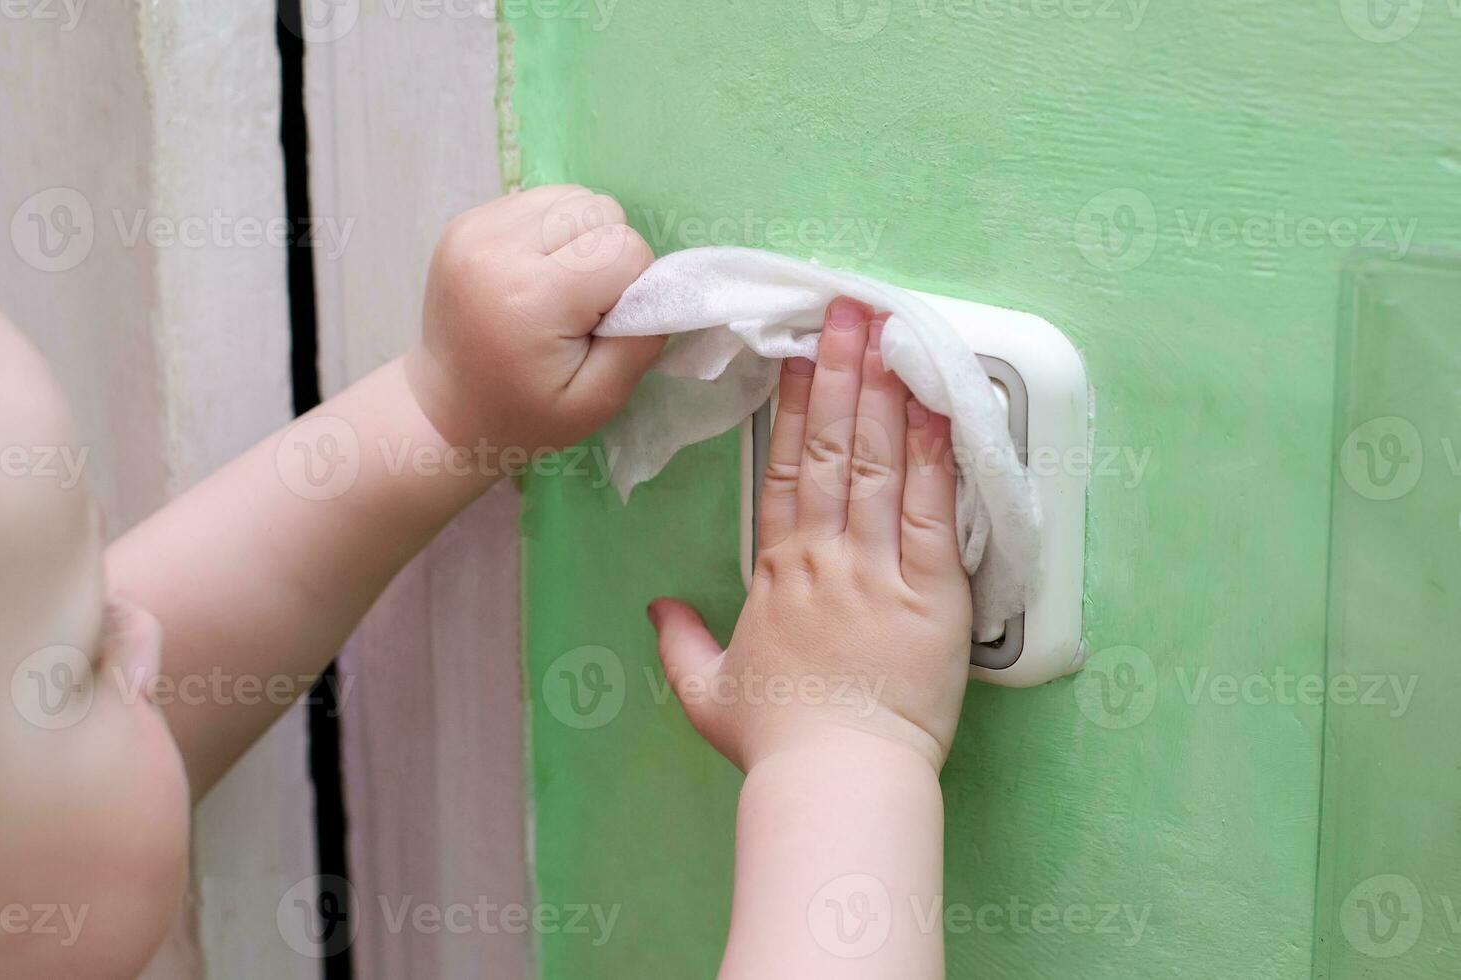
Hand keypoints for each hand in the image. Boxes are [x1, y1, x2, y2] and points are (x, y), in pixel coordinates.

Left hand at [407, 185, 662, 452]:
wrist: (445, 410)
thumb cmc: (527, 415)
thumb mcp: (597, 401)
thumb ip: (640, 342)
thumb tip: (664, 286)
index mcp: (529, 297)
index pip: (625, 249)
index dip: (632, 287)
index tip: (604, 324)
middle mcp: (496, 249)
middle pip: (600, 210)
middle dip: (608, 255)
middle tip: (581, 307)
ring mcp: (475, 229)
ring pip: (573, 196)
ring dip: (582, 237)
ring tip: (557, 287)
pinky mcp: (465, 221)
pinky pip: (540, 201)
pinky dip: (552, 232)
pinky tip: (533, 273)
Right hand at [648, 297, 972, 772]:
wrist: (837, 781)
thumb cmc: (779, 743)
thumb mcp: (709, 694)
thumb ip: (681, 645)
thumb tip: (657, 610)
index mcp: (778, 573)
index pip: (784, 471)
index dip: (794, 408)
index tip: (802, 357)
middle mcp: (825, 558)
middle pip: (830, 448)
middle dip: (840, 373)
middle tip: (847, 311)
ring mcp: (877, 570)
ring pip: (876, 465)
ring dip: (883, 393)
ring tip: (889, 332)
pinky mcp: (929, 593)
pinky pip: (929, 510)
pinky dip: (934, 456)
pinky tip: (938, 406)